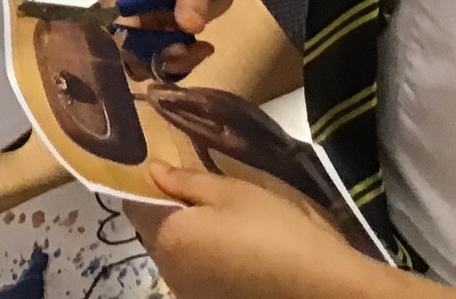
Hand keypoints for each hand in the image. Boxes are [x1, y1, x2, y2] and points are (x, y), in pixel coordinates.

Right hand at [101, 0, 240, 78]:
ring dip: (173, 63)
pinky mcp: (152, 33)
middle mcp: (119, 7)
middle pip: (125, 50)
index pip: (115, 29)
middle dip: (159, 59)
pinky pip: (156, 59)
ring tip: (202, 48)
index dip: (142, 47)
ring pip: (141, 60)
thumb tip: (189, 26)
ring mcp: (135, 22)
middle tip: (192, 50)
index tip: (179, 48)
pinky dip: (179, 62)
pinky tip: (202, 48)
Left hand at [137, 163, 384, 298]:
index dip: (146, 185)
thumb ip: (186, 181)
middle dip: (167, 211)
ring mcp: (189, 293)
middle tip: (199, 193)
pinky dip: (203, 260)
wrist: (321, 288)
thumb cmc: (274, 230)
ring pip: (173, 255)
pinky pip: (194, 275)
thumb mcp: (232, 191)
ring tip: (220, 221)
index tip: (164, 170)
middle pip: (152, 232)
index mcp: (166, 237)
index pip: (134, 204)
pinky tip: (233, 250)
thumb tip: (153, 171)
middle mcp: (167, 271)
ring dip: (185, 237)